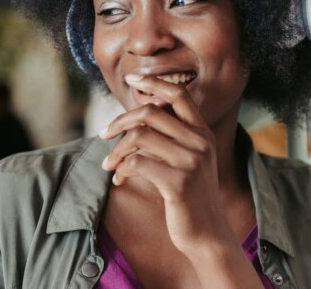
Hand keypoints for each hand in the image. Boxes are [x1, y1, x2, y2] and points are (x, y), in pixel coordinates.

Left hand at [99, 74, 229, 253]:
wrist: (207, 232)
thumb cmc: (189, 193)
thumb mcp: (186, 159)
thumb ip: (168, 137)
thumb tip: (134, 119)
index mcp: (202, 131)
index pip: (178, 94)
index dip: (153, 81)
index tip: (131, 78)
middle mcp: (199, 141)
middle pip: (150, 112)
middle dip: (120, 121)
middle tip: (103, 133)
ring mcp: (191, 160)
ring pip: (139, 136)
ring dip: (116, 150)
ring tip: (109, 164)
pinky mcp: (178, 182)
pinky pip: (137, 162)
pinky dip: (121, 169)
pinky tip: (119, 180)